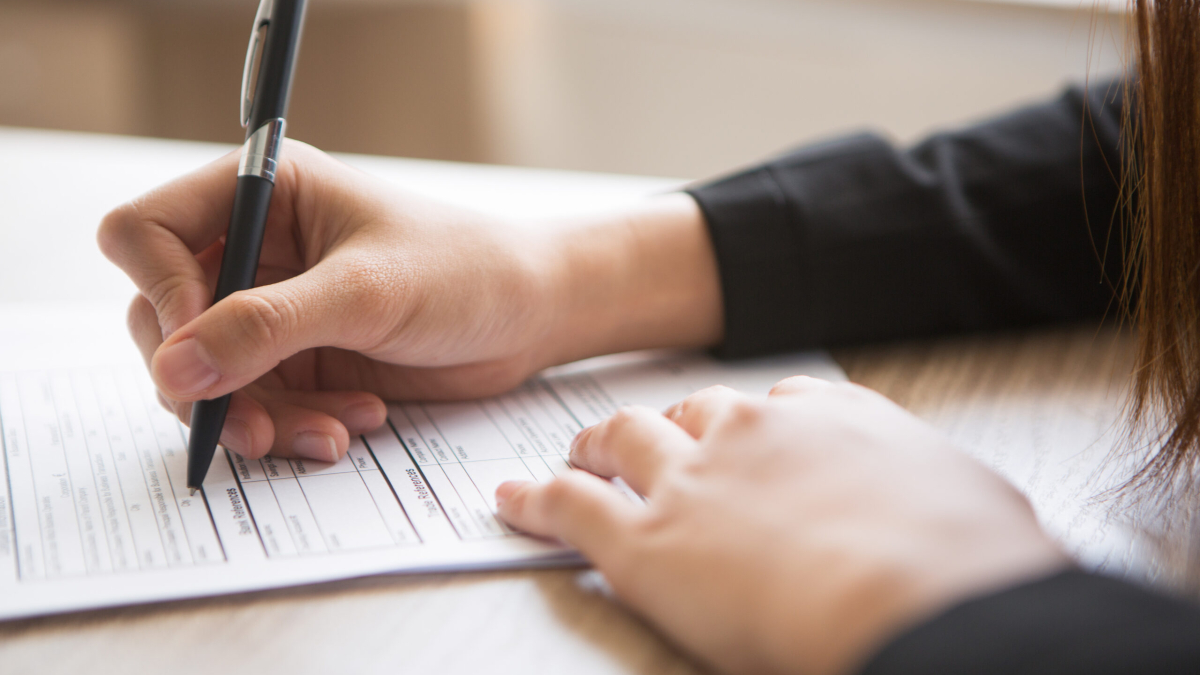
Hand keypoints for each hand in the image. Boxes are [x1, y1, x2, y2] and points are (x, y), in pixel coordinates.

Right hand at [98, 141, 720, 461]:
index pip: (145, 233)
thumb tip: (173, 368)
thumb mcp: (367, 293)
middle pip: (162, 319)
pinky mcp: (298, 360)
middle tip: (251, 424)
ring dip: (256, 417)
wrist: (531, 316)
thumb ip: (267, 326)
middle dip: (208, 380)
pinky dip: (292, 427)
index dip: (159, 293)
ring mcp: (272, 309)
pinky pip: (256, 406)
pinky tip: (352, 424)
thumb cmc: (466, 271)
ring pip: (207, 376)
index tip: (200, 348)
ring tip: (330, 432)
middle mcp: (254, 249)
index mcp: (262, 194)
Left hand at [496, 377, 1067, 674]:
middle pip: (691, 411)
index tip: (740, 433)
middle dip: (667, 424)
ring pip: (622, 439)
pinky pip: (570, 507)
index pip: (775, 403)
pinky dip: (534, 501)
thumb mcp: (982, 511)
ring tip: (578, 452)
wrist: (916, 595)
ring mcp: (694, 481)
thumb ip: (949, 503)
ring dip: (596, 444)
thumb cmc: (965, 563)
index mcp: (833, 420)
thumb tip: (971, 524)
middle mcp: (755, 434)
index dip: (748, 422)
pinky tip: (510, 501)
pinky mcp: (646, 541)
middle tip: (647, 440)